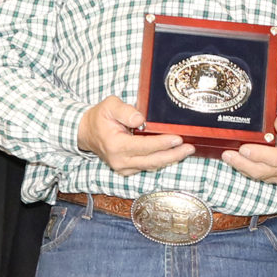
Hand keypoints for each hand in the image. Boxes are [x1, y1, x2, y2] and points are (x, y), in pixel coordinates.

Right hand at [76, 96, 191, 174]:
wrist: (86, 132)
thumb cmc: (99, 117)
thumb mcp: (109, 106)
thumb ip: (125, 111)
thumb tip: (141, 119)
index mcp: (116, 146)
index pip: (144, 147)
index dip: (162, 143)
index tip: (178, 138)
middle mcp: (120, 161)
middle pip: (152, 161)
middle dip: (173, 155)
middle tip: (190, 148)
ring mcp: (123, 168)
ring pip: (152, 166)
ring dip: (170, 159)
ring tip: (186, 151)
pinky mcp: (127, 170)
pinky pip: (147, 166)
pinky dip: (161, 160)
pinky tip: (173, 154)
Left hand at [222, 107, 276, 184]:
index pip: (276, 158)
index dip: (259, 155)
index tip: (244, 148)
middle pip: (262, 170)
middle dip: (243, 163)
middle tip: (228, 154)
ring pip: (257, 175)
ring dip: (240, 166)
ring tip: (226, 156)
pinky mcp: (271, 177)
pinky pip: (254, 175)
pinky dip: (243, 168)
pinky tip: (233, 160)